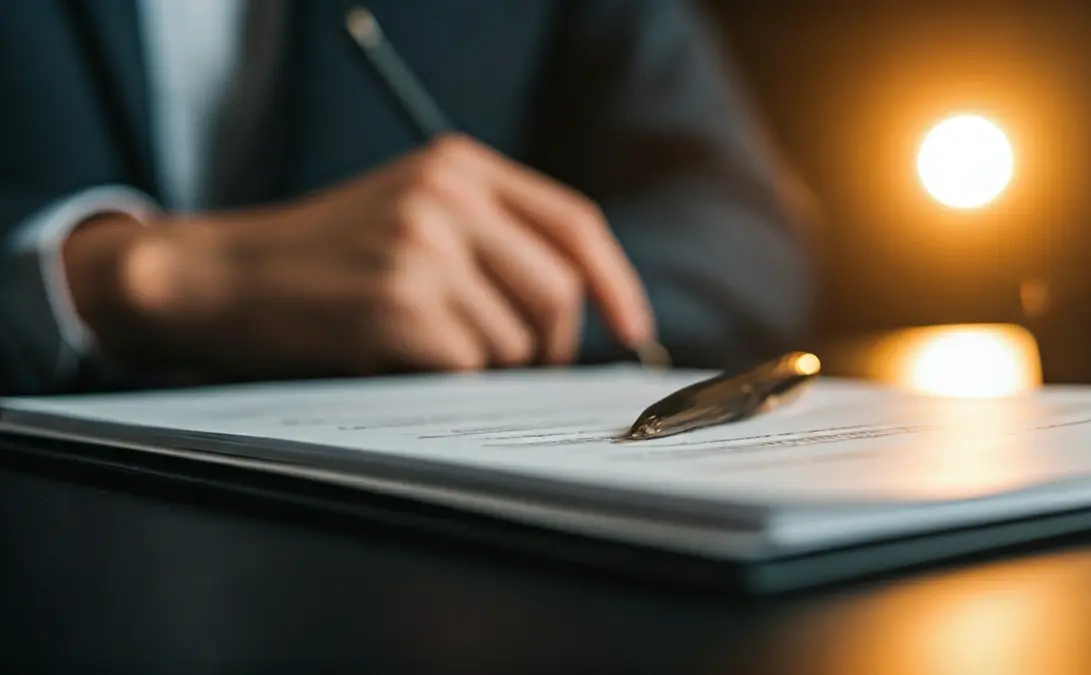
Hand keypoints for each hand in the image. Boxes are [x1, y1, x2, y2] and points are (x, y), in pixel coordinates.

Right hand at [66, 135, 654, 380]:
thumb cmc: (323, 258)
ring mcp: (423, 248)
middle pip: (557, 290)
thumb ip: (491, 239)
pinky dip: (446, 381)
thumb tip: (578, 311)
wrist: (221, 276)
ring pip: (515, 340)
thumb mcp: (412, 214)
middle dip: (549, 345)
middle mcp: (447, 196)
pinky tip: (398, 359)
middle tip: (518, 365)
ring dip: (486, 366)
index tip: (631, 330)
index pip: (574, 223)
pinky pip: (468, 369)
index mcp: (458, 165)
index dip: (614, 283)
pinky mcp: (399, 305)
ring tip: (425, 349)